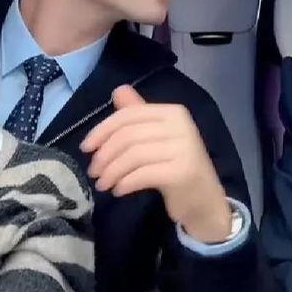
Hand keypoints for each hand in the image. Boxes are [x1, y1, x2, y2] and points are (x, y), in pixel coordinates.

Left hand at [80, 85, 231, 242]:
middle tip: (93, 172)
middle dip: (104, 155)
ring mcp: (184, 149)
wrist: (205, 200)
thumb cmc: (177, 167)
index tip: (86, 148)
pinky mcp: (182, 172)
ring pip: (133, 156)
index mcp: (174, 112)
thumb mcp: (156, 138)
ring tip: (103, 184)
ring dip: (111, 172)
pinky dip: (125, 183)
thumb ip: (138, 114)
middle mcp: (182, 126)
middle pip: (128, 135)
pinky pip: (143, 175)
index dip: (102, 131)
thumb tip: (118, 90)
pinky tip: (118, 190)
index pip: (128, 115)